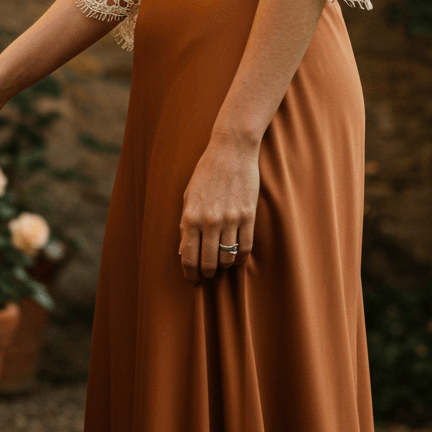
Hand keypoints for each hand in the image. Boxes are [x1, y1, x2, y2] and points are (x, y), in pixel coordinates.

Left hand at [178, 130, 260, 283]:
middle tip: (207, 275)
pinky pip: (245, 247)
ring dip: (223, 266)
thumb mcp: (188, 198)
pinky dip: (240, 257)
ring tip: (222, 264)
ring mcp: (230, 220)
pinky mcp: (248, 216)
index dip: (190, 273)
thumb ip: (185, 226)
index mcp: (190, 217)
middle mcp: (209, 222)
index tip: (193, 279)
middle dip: (206, 273)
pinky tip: (237, 258)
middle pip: (208, 262)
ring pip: (227, 257)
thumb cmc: (206, 174)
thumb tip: (183, 252)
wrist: (231, 152)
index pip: (188, 257)